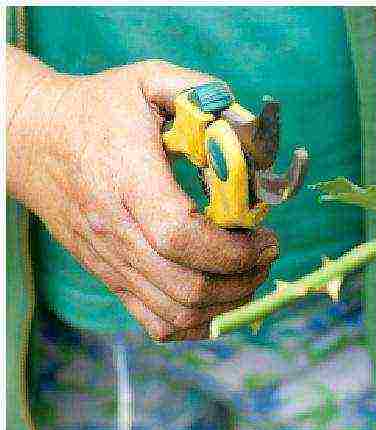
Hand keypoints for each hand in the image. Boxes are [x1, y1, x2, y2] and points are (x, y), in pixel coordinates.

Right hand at [6, 51, 276, 340]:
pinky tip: (220, 295)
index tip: (267, 236)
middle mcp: (115, 230)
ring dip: (228, 302)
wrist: (30, 138)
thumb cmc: (98, 108)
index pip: (182, 237)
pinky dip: (198, 322)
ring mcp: (111, 260)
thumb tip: (252, 122)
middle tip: (266, 252)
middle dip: (244, 278)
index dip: (235, 250)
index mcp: (127, 180)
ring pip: (178, 313)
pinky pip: (158, 324)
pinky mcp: (110, 277)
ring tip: (250, 271)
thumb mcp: (147, 81)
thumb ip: (201, 92)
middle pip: (187, 286)